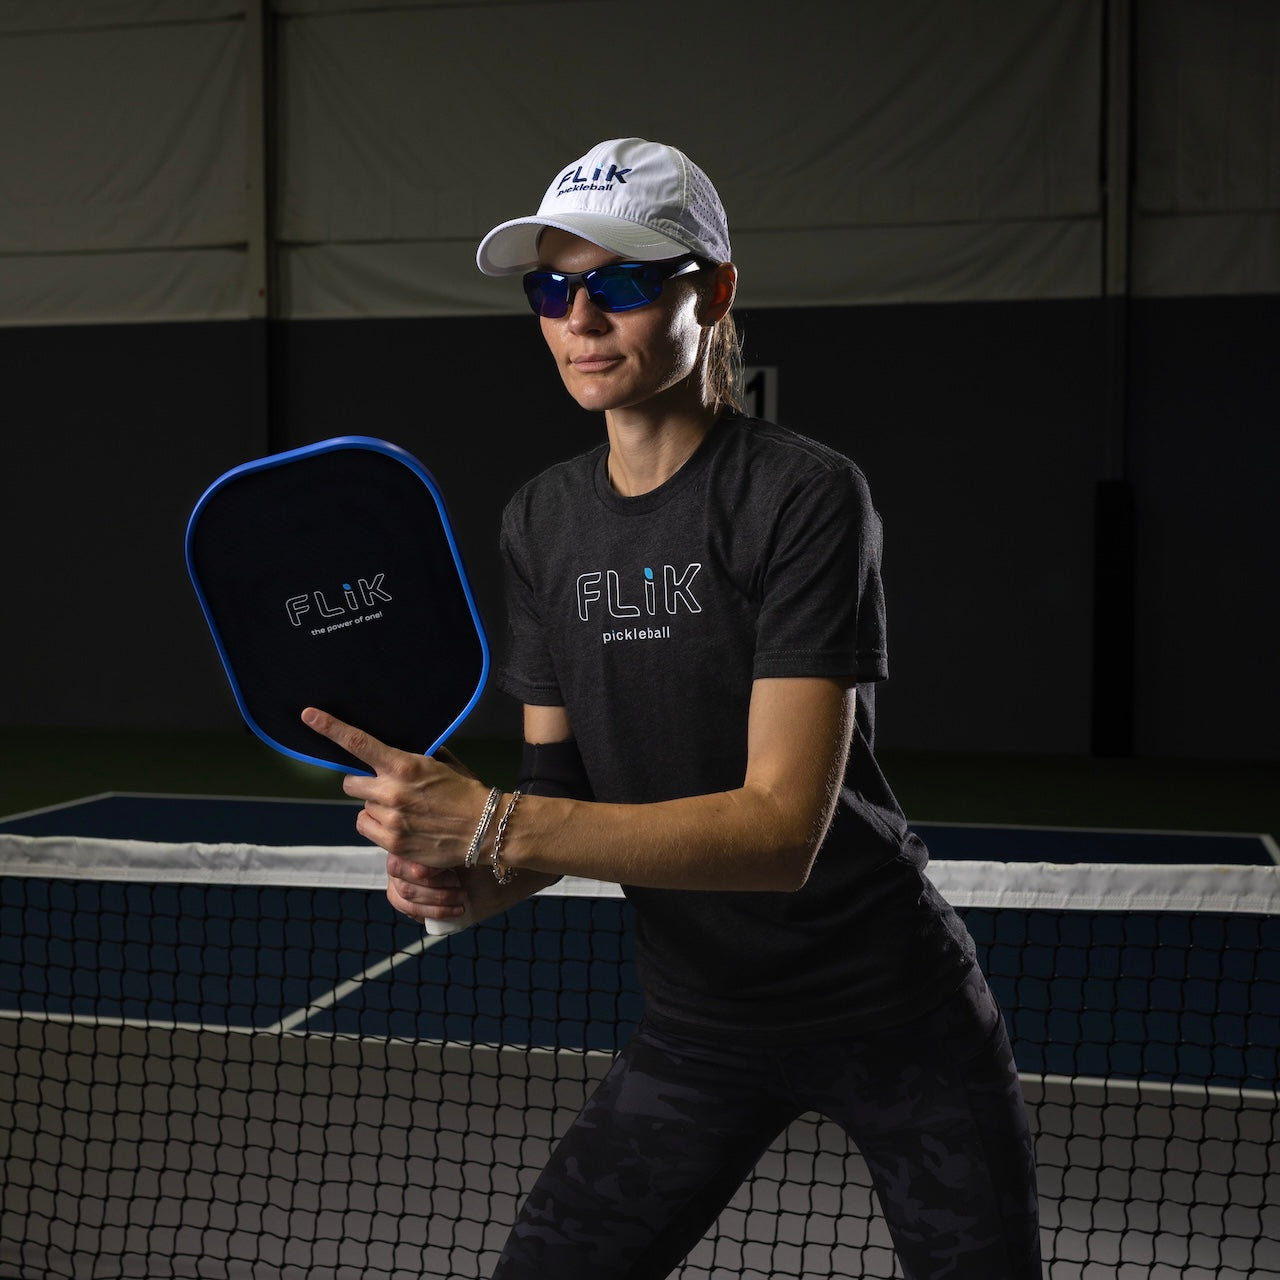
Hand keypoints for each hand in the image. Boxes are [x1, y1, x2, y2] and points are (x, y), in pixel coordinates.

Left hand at [300, 707, 486, 918]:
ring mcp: (390, 819)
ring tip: (401, 810)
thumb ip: (414, 756)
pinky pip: (366, 827)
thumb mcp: (443, 763)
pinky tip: (400, 825)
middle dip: (365, 784)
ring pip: (361, 807)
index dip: (330, 728)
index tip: (309, 716)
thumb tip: (394, 749)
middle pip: (351, 783)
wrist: (485, 828)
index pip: (358, 743)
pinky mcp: (392, 842)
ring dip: (374, 806)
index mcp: (404, 765)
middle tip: (386, 788)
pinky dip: (377, 825)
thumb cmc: (466, 792)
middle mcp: (392, 791)